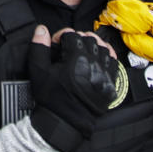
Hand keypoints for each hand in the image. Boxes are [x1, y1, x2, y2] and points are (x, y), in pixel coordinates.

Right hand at [28, 26, 118, 151]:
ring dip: (93, 46)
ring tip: (83, 51)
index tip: (56, 42)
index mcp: (75, 59)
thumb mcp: (38, 71)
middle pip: (89, 39)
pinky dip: (107, 57)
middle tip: (68, 46)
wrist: (65, 122)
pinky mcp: (111, 84)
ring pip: (104, 49)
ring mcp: (104, 74)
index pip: (72, 34)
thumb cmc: (52, 97)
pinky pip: (114, 63)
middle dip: (78, 38)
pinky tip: (99, 58)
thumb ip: (39, 47)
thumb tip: (42, 29)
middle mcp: (93, 64)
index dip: (62, 35)